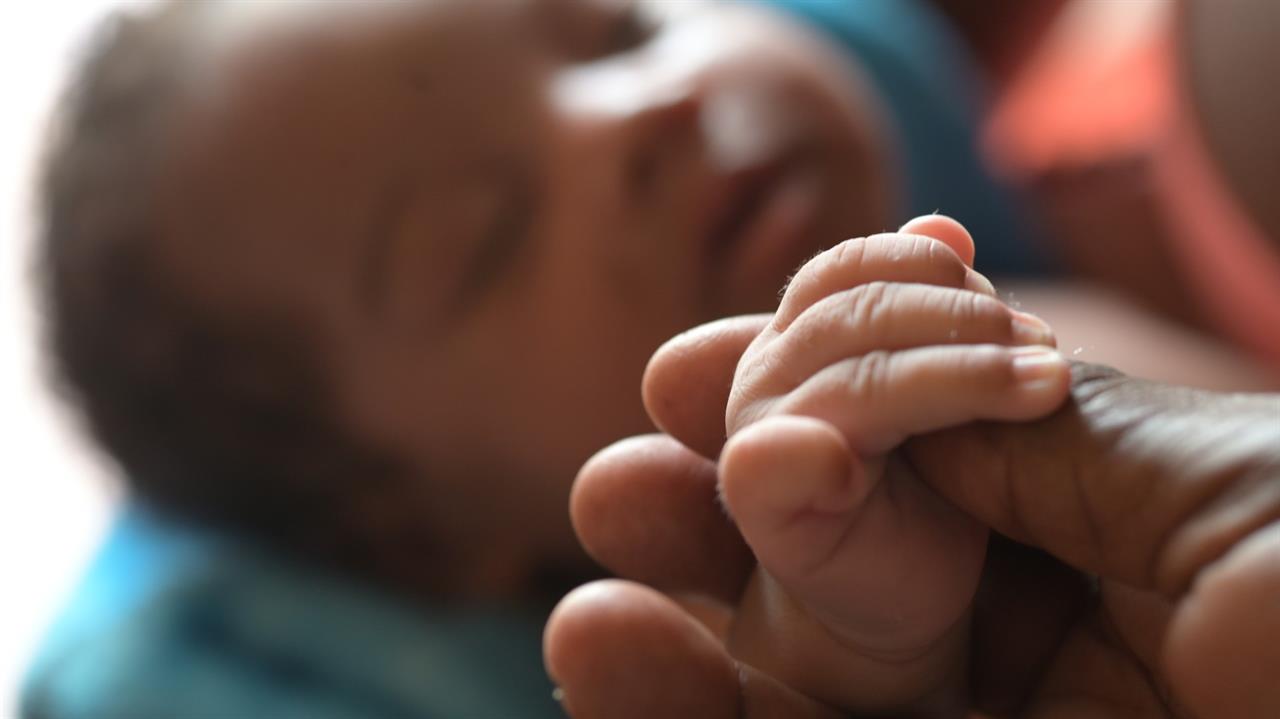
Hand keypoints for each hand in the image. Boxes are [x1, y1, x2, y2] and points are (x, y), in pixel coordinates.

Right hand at [545, 304, 1279, 717]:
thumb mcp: (1207, 478)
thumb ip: (1018, 437)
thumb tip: (858, 394)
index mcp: (1080, 540)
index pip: (894, 475)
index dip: (788, 418)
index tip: (697, 376)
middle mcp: (1022, 647)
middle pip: (822, 591)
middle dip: (705, 531)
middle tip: (620, 490)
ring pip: (795, 701)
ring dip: (677, 653)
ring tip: (591, 612)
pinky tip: (616, 668)